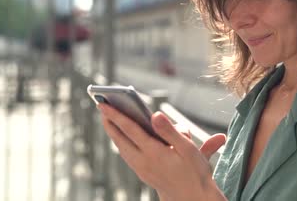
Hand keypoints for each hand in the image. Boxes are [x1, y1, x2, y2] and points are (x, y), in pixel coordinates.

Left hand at [97, 103, 226, 200]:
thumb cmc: (194, 172)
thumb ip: (169, 131)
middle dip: (110, 123)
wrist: (193, 198)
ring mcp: (142, 170)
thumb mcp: (187, 148)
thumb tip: (155, 115)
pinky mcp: (144, 175)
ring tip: (110, 121)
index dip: (116, 115)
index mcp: (154, 153)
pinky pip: (128, 156)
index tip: (103, 105)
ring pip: (122, 149)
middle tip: (101, 107)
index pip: (130, 129)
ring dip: (115, 134)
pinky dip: (122, 144)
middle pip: (120, 139)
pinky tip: (124, 139)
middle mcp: (144, 162)